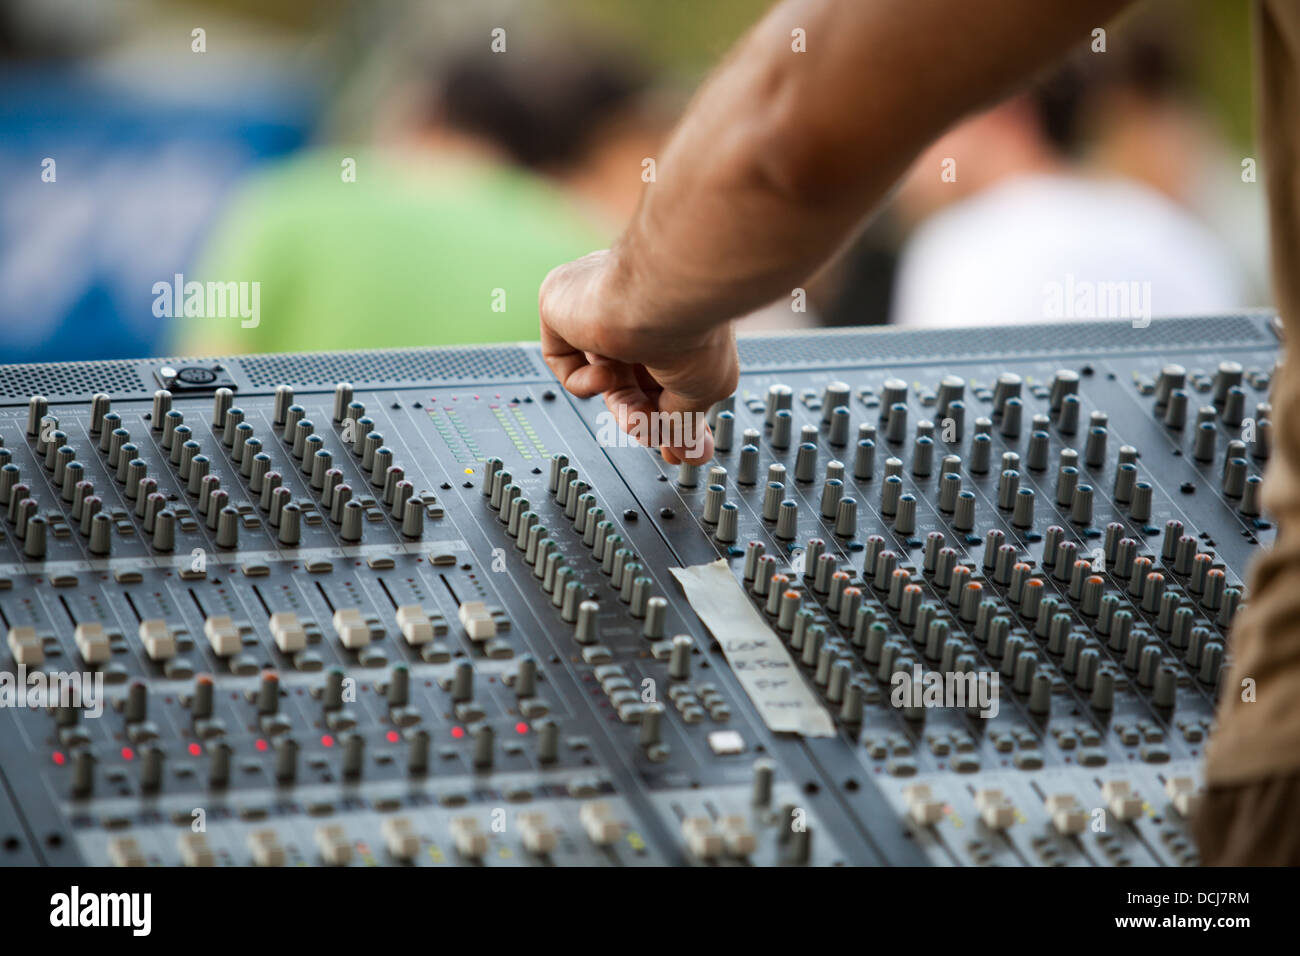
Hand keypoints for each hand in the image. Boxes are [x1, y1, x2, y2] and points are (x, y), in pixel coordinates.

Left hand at [539, 249, 737, 463]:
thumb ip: (687, 421)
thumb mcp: (704, 389)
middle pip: (635, 378)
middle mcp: (640, 305)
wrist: (661, 293)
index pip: (667, 367)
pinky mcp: (562, 305)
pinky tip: (607, 373)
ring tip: (639, 420)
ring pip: (605, 375)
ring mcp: (600, 303)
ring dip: (624, 406)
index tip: (680, 444)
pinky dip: (584, 381)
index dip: (670, 411)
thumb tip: (692, 451)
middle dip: (647, 417)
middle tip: (661, 442)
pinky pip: (563, 360)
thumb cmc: (693, 328)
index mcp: (678, 314)